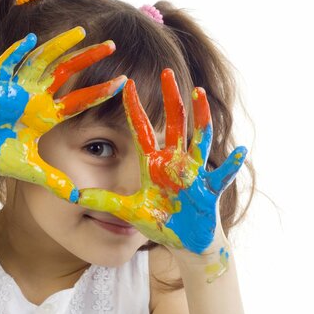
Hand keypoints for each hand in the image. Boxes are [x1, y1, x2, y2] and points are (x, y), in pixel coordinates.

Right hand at [0, 27, 125, 201]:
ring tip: (82, 32)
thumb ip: (53, 181)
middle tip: (112, 45)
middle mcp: (35, 98)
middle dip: (88, 58)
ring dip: (60, 46)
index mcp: (46, 115)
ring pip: (42, 61)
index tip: (123, 82)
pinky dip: (16, 53)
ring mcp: (15, 89)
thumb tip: (76, 198)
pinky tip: (30, 39)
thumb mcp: (29, 169)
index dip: (100, 92)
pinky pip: (5, 65)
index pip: (79, 101)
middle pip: (67, 72)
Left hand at [78, 68, 246, 280]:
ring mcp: (194, 173)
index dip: (134, 108)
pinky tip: (239, 151)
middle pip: (173, 123)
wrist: (185, 241)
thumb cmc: (160, 222)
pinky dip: (230, 165)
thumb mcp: (129, 210)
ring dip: (199, 116)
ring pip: (198, 138)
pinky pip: (222, 175)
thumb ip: (105, 200)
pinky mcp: (209, 189)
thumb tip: (73, 195)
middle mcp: (175, 162)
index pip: (141, 131)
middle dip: (170, 98)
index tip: (127, 83)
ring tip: (199, 92)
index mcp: (154, 164)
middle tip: (167, 72)